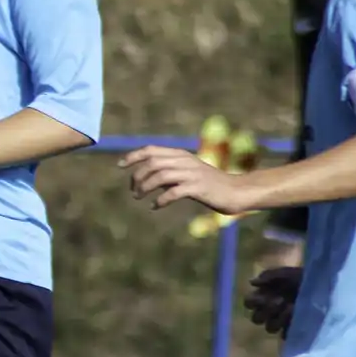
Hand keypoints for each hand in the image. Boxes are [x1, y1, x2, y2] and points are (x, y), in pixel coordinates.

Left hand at [119, 145, 255, 214]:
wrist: (236, 191)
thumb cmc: (209, 184)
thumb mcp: (188, 172)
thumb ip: (169, 171)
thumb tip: (147, 178)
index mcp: (181, 155)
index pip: (152, 150)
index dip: (133, 156)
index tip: (120, 165)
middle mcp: (185, 161)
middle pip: (152, 163)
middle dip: (137, 176)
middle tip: (133, 191)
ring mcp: (192, 174)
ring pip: (160, 176)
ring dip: (145, 188)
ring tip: (140, 198)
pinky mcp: (198, 188)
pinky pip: (173, 192)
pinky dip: (160, 200)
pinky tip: (154, 206)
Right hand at [245, 265, 301, 335]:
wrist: (324, 286)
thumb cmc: (303, 277)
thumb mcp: (286, 272)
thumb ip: (269, 275)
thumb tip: (252, 282)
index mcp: (263, 297)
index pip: (248, 304)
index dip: (253, 302)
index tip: (263, 296)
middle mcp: (269, 311)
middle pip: (257, 319)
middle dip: (267, 310)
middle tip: (280, 300)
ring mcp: (281, 321)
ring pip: (270, 328)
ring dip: (279, 319)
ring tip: (292, 307)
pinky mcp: (294, 329)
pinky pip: (286, 335)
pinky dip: (290, 326)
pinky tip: (299, 315)